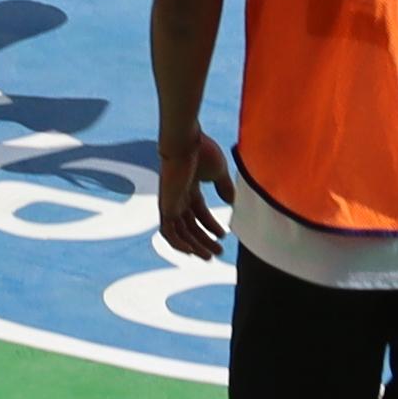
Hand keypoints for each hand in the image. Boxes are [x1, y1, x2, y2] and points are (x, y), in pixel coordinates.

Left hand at [156, 132, 232, 259]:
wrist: (185, 142)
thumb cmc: (202, 151)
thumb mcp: (218, 172)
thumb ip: (224, 187)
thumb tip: (231, 202)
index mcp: (189, 188)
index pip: (199, 213)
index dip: (211, 226)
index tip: (223, 235)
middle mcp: (178, 197)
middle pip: (190, 226)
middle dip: (204, 240)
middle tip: (217, 253)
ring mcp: (170, 202)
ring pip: (180, 232)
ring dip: (194, 246)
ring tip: (209, 256)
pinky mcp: (165, 206)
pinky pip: (168, 232)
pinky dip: (179, 244)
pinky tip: (192, 251)